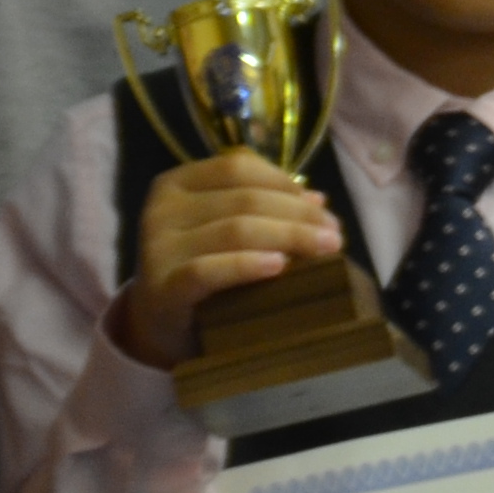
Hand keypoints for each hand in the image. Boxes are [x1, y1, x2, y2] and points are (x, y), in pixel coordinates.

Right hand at [111, 153, 342, 370]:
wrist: (161, 325)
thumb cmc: (201, 267)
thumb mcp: (223, 227)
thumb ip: (261, 206)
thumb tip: (318, 200)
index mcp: (176, 184)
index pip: (237, 167)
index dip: (284, 182)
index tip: (322, 206)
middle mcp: (162, 210)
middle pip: (244, 200)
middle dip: (298, 215)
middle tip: (335, 235)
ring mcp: (158, 249)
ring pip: (235, 231)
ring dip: (288, 237)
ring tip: (325, 249)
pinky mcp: (162, 288)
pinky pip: (209, 271)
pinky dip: (247, 265)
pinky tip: (278, 266)